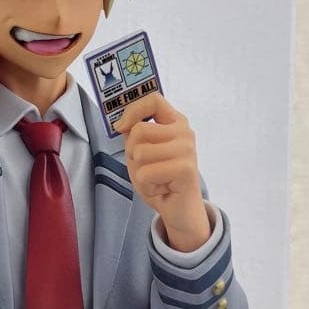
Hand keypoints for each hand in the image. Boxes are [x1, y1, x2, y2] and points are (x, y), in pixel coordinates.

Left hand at [116, 92, 210, 251]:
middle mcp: (184, 131)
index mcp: (175, 122)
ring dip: (139, 172)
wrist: (179, 208)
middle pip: (139, 130)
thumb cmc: (159, 177)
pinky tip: (161, 188)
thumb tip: (121, 124)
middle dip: (132, 152)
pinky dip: (146, 186)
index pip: (153, 99)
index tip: (121, 127)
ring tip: (155, 178)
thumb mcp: (140, 151)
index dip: (133, 110)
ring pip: (139, 153)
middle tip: (146, 166)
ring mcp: (187, 149)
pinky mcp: (185, 169)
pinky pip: (145, 174)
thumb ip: (133, 133)